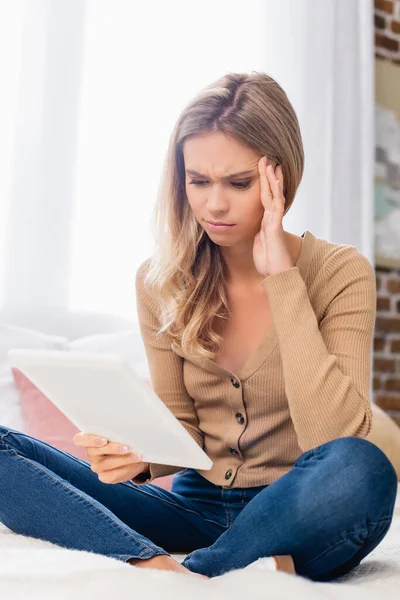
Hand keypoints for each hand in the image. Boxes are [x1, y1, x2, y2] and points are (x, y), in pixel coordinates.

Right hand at [73, 432, 149, 483]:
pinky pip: (113, 475)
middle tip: (126, 447)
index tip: (104, 440)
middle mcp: (91, 453)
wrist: (132, 456)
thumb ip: (117, 429)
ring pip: (106, 464)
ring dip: (123, 459)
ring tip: (137, 455)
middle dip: (111, 449)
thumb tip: (127, 425)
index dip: (89, 440)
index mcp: (89, 439)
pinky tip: (136, 464)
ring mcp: (97, 466)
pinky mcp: (105, 477)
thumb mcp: (120, 432)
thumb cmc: (124, 438)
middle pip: (94, 452)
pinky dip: (126, 469)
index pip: (79, 439)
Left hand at [253, 156, 294, 277]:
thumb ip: (258, 235)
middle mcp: (272, 219)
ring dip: (272, 179)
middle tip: (266, 158)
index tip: (262, 170)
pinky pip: (275, 205)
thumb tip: (256, 230)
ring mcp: (275, 221)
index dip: (264, 184)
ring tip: (271, 164)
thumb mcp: (259, 245)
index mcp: (266, 222)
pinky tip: (274, 181)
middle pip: (270, 192)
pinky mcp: (275, 226)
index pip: (265, 198)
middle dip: (268, 175)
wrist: (278, 275)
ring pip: (274, 195)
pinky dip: (275, 192)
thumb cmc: (269, 263)